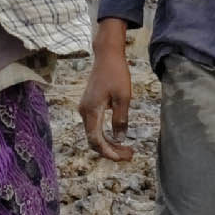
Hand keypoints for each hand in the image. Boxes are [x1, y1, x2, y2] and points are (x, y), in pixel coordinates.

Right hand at [78, 24, 133, 158]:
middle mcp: (84, 112)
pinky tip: (119, 138)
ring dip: (109, 144)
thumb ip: (120, 119)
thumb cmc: (116, 74)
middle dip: (111, 151)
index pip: (96, 140)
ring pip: (94, 134)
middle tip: (129, 155)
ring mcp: (85, 109)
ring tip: (127, 149)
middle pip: (94, 140)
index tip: (123, 157)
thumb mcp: (123, 98)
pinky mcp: (89, 106)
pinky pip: (95, 127)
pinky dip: (106, 135)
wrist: (107, 57)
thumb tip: (119, 138)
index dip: (109, 152)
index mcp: (91, 111)